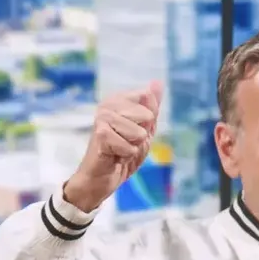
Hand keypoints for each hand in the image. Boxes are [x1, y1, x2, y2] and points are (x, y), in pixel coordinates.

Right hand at [62, 81, 163, 211]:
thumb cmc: (121, 153)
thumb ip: (151, 106)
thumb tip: (158, 82)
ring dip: (133, 147)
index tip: (133, 130)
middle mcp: (108, 104)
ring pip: (139, 133)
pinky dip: (126, 155)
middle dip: (142, 135)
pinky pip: (130, 147)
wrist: (102, 178)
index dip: (148, 121)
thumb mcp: (144, 129)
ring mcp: (102, 118)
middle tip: (125, 142)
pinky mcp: (101, 134)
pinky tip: (113, 156)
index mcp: (118, 99)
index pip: (148, 98)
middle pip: (147, 115)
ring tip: (119, 149)